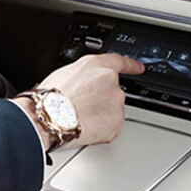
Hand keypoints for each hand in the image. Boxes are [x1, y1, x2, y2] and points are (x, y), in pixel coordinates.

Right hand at [14, 54, 143, 150]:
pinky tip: (85, 126)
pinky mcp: (116, 124)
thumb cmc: (51, 96)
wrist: (51, 117)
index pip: (121, 62)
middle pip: (113, 90)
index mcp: (99, 66)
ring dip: (101, 113)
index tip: (139, 68)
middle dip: (101, 98)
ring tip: (79, 116)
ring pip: (112, 109)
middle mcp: (112, 83)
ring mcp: (116, 104)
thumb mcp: (66, 71)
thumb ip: (85, 74)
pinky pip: (110, 126)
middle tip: (81, 104)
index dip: (131, 65)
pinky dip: (101, 128)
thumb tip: (87, 81)